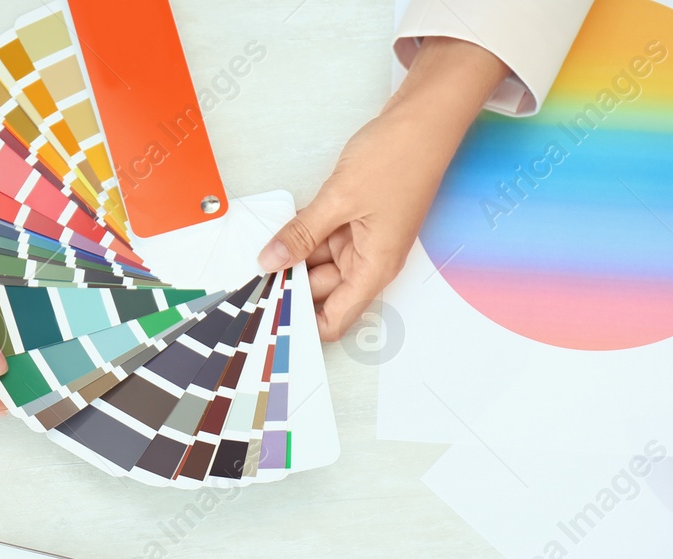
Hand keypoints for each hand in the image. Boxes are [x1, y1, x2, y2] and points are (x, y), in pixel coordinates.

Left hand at [257, 37, 509, 341]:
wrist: (424, 119)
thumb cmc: (399, 157)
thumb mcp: (339, 199)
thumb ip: (302, 233)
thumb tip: (270, 261)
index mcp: (374, 268)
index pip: (335, 320)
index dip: (303, 325)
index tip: (269, 319)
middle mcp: (370, 261)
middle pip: (322, 293)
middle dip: (289, 288)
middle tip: (249, 285)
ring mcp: (363, 240)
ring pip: (318, 264)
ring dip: (292, 260)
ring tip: (257, 257)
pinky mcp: (355, 221)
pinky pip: (322, 240)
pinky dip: (302, 238)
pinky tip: (277, 235)